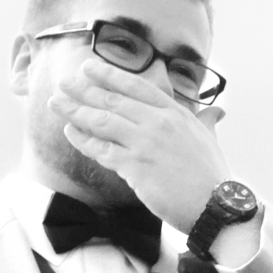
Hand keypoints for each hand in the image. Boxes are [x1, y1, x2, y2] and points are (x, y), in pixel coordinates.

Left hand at [48, 58, 227, 231]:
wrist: (217, 205)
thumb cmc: (214, 177)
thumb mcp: (211, 140)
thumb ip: (207, 122)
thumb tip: (216, 112)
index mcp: (175, 112)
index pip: (136, 86)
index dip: (109, 75)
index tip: (89, 67)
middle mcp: (158, 122)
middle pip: (114, 99)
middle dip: (84, 88)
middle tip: (63, 81)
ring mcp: (146, 143)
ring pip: (103, 120)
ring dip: (76, 110)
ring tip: (56, 103)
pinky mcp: (136, 166)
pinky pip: (102, 150)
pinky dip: (84, 140)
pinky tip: (71, 132)